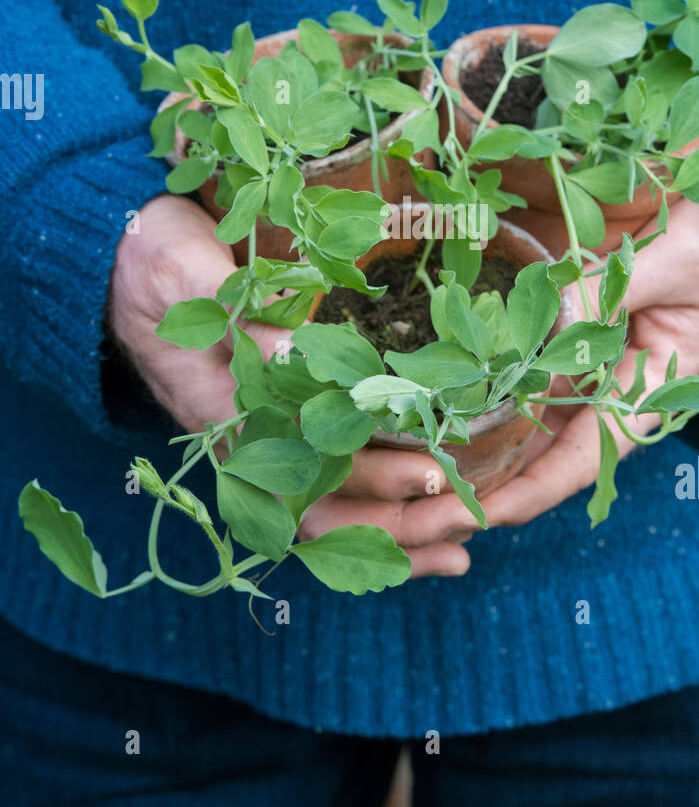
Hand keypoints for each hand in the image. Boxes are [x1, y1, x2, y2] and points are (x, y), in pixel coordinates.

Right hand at [109, 195, 470, 577]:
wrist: (121, 268)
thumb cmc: (153, 263)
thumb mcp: (185, 271)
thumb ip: (238, 314)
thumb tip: (298, 359)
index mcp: (225, 410)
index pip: (305, 464)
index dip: (371, 478)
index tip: (433, 471)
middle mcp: (247, 441)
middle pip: (327, 507)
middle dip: (399, 522)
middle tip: (468, 516)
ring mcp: (264, 441)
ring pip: (334, 509)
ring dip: (397, 530)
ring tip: (463, 543)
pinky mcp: (281, 429)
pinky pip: (332, 484)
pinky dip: (381, 507)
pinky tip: (431, 519)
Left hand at [300, 199, 698, 566]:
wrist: (682, 186)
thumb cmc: (693, 226)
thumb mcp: (668, 259)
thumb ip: (611, 292)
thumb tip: (548, 324)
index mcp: (655, 388)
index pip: (591, 456)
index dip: (539, 489)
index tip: (489, 514)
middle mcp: (610, 390)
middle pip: (546, 458)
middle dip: (491, 490)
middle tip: (428, 515)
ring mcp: (575, 367)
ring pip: (520, 427)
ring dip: (472, 454)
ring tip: (413, 483)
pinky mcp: (546, 339)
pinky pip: (506, 379)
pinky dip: (471, 399)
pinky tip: (424, 417)